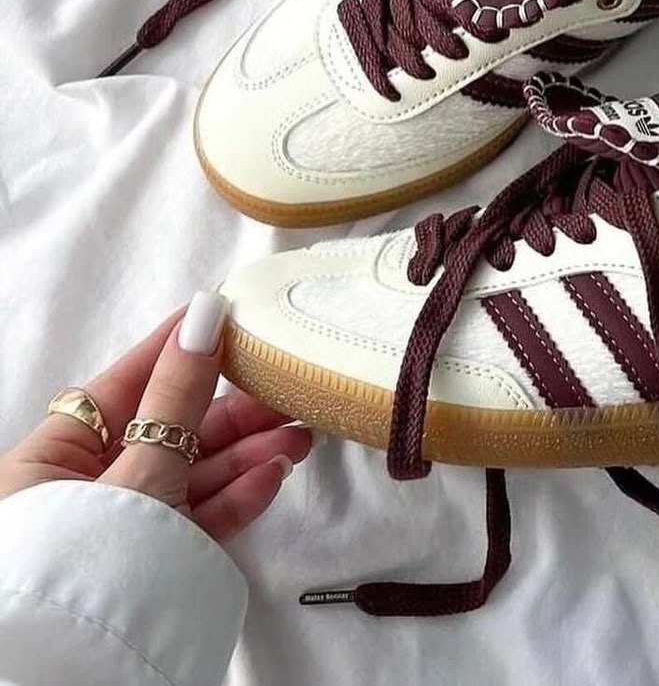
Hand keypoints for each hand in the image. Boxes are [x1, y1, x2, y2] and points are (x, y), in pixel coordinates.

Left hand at [0, 293, 312, 543]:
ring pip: (193, 474)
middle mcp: (86, 488)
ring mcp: (124, 526)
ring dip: (248, 453)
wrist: (77, 676)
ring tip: (300, 434)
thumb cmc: (92, 558)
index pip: (124, 384)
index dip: (177, 348)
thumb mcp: (142, 466)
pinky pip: (199, 517)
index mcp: (54, 457)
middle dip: (233, 410)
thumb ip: (180, 392)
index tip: (224, 314)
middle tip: (287, 388)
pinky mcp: (156, 561)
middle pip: (169, 429)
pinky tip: (273, 474)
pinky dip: (237, 496)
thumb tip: (205, 313)